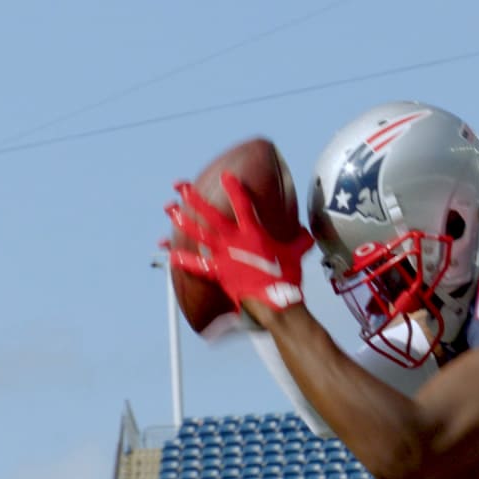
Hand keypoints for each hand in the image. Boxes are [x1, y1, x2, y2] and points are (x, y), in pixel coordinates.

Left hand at [165, 171, 314, 314]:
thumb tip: (308, 235)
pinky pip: (198, 265)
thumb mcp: (297, 255)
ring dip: (183, 221)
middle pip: (210, 216)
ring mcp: (223, 256)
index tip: (226, 177)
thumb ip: (300, 242)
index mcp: (253, 233)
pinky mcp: (218, 272)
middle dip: (195, 200)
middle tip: (182, 188)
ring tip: (170, 209)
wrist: (274, 301)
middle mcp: (234, 241)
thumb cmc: (287, 277)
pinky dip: (184, 260)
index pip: (243, 205)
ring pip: (198, 235)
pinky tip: (171, 254)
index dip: (234, 189)